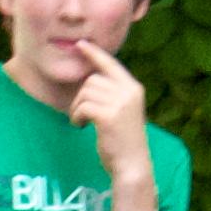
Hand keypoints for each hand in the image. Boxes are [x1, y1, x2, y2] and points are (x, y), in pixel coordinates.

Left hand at [71, 41, 150, 173]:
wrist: (132, 165)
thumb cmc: (124, 141)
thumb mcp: (123, 111)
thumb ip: (113, 93)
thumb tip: (91, 79)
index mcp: (134, 88)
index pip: (111, 65)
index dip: (94, 53)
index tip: (81, 44)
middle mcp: (129, 92)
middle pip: (92, 80)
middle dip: (81, 96)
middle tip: (81, 114)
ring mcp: (120, 103)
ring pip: (85, 93)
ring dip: (77, 108)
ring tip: (82, 122)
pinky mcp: (108, 116)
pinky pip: (82, 107)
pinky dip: (76, 117)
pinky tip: (80, 127)